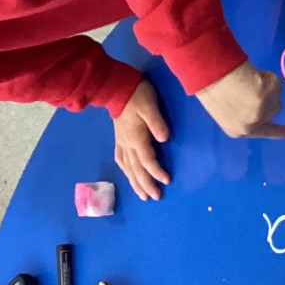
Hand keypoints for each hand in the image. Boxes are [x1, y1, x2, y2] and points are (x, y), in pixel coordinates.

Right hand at [114, 78, 170, 200]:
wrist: (116, 87)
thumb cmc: (137, 95)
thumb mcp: (150, 105)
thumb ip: (157, 122)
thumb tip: (165, 138)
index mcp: (136, 137)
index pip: (147, 160)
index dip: (156, 172)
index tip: (167, 180)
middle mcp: (127, 144)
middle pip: (136, 169)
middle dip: (146, 184)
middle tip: (155, 197)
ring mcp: (121, 142)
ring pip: (127, 168)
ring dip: (135, 182)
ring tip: (143, 195)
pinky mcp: (118, 139)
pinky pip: (120, 160)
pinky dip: (125, 171)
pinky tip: (129, 176)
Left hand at [195, 61, 284, 141]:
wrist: (211, 75)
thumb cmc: (211, 90)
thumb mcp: (225, 110)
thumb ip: (242, 112)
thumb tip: (254, 102)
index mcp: (238, 131)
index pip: (264, 133)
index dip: (280, 131)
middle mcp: (253, 125)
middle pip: (274, 110)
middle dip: (268, 98)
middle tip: (255, 85)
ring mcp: (262, 111)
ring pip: (276, 95)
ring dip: (266, 86)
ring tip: (247, 79)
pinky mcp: (270, 95)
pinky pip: (276, 82)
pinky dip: (267, 76)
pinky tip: (252, 74)